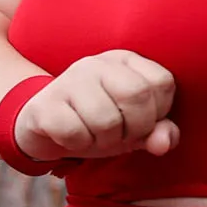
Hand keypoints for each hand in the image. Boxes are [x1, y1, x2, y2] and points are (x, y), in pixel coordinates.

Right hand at [16, 51, 179, 161]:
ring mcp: (67, 80)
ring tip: (94, 137)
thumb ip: (158, 132)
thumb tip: (164, 144)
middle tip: (120, 136)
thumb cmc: (96, 123)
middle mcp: (95, 63)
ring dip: (105, 141)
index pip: (161, 82)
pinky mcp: (43, 104)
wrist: (43, 127)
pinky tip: (72, 138)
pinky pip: (74, 132)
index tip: (139, 122)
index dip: (158, 112)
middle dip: (134, 128)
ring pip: (105, 119)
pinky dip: (78, 145)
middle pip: (136, 95)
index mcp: (123, 61)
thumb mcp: (133, 128)